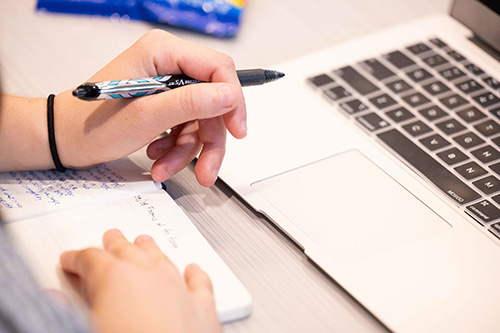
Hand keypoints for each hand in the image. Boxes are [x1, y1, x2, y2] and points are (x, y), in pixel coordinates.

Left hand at [0, 30, 245, 186]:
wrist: (65, 141)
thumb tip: (229, 95)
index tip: (237, 130)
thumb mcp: (146, 116)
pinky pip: (187, 127)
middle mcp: (168, 65)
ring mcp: (167, 85)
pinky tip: (159, 158)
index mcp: (163, 52)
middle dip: (209, 139)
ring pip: (201, 119)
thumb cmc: (92, 124)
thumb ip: (190, 103)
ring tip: (166, 168)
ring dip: (189, 150)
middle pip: (212, 100)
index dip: (233, 100)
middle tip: (208, 169)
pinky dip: (177, 149)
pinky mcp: (164, 103)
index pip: (218, 68)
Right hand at [60, 229, 220, 332]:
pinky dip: (195, 274)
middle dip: (115, 245)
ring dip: (151, 251)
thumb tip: (53, 300)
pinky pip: (199, 283)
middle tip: (110, 238)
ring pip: (162, 260)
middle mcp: (149, 276)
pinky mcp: (203, 308)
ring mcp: (179, 289)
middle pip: (128, 251)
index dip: (76, 258)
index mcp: (115, 280)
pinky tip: (193, 269)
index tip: (69, 260)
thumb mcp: (84, 328)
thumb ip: (68, 312)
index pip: (90, 258)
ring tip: (144, 242)